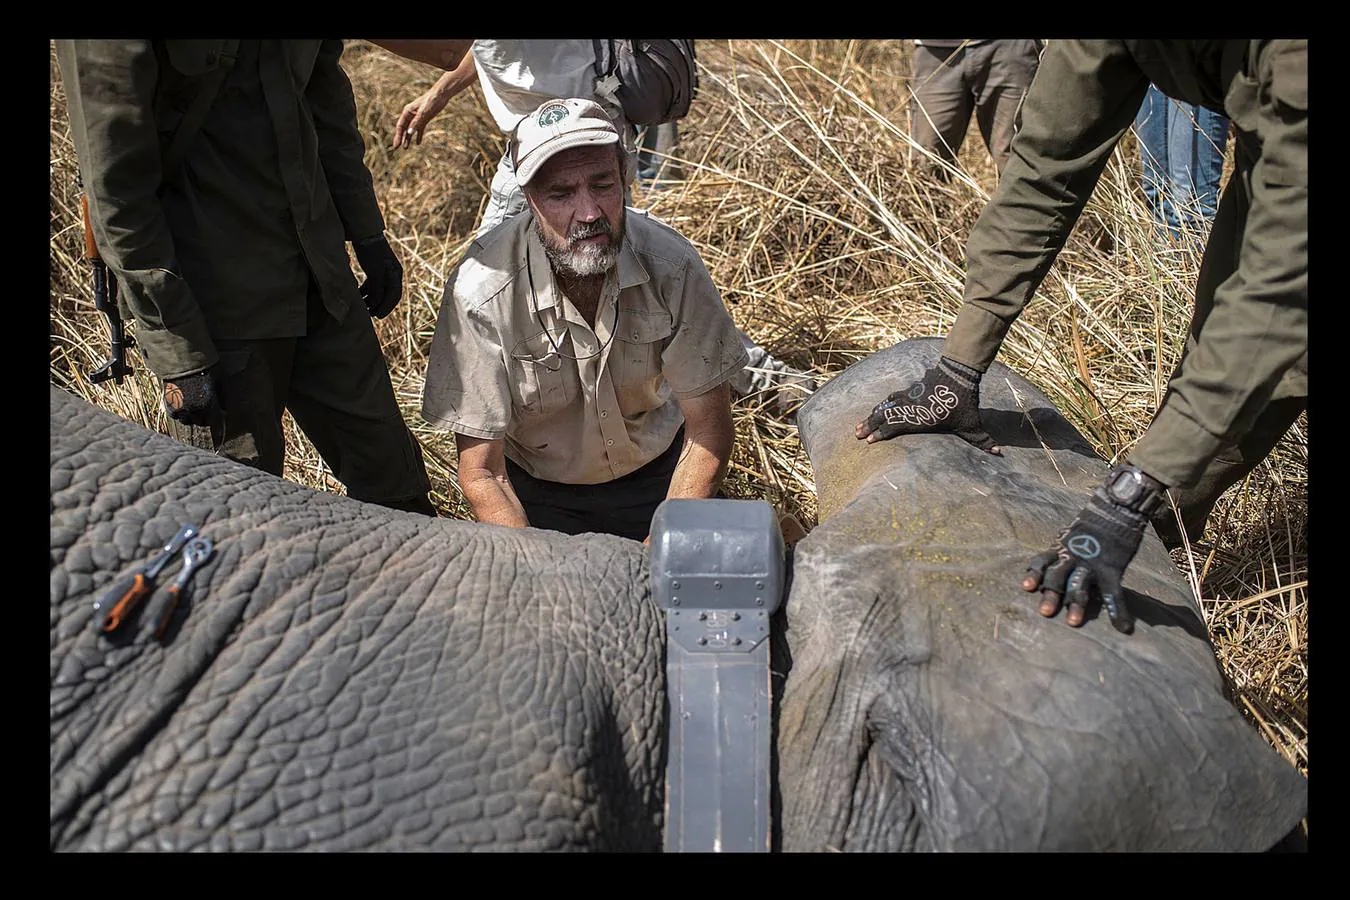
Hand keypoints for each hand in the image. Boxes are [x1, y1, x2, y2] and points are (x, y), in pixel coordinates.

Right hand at [161, 370, 219, 426]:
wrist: (183, 361)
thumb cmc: (205, 369)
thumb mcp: (221, 381)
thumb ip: (223, 397)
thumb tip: (224, 410)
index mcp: (210, 405)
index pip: (213, 421)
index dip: (214, 418)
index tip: (213, 415)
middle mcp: (196, 409)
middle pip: (200, 422)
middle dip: (202, 418)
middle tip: (202, 412)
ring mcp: (181, 408)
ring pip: (186, 420)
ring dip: (189, 417)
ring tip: (191, 410)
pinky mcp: (170, 404)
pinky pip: (174, 415)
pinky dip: (178, 413)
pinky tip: (181, 407)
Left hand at [353, 235, 403, 318]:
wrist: (364, 233)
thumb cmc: (371, 252)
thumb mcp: (375, 272)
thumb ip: (376, 290)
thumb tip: (375, 305)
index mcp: (395, 274)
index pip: (394, 296)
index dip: (386, 307)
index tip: (377, 316)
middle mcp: (391, 273)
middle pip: (387, 294)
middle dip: (378, 305)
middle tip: (368, 314)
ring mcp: (382, 271)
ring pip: (378, 290)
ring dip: (371, 299)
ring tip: (361, 306)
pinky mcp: (374, 268)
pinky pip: (371, 284)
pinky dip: (365, 291)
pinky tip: (358, 294)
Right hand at [393, 83, 450, 149]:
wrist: (440, 95)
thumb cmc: (430, 101)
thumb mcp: (423, 113)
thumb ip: (416, 123)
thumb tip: (409, 133)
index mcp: (407, 112)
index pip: (400, 126)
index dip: (397, 136)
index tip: (396, 145)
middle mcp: (411, 115)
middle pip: (403, 128)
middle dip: (400, 138)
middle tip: (396, 148)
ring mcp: (418, 117)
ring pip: (411, 130)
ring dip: (408, 138)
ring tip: (405, 148)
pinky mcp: (425, 118)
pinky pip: (419, 129)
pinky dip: (418, 136)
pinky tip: (418, 143)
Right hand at [854, 356, 1000, 453]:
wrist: (959, 370)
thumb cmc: (964, 401)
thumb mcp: (972, 423)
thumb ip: (982, 440)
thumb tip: (998, 453)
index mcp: (920, 418)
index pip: (896, 427)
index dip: (881, 434)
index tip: (869, 442)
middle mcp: (911, 407)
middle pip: (885, 416)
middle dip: (870, 425)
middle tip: (857, 434)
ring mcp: (910, 396)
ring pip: (886, 406)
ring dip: (873, 414)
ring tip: (861, 423)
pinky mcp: (912, 389)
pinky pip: (893, 397)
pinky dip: (885, 403)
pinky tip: (881, 405)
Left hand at [1021, 464, 1165, 633]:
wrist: (1117, 508)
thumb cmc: (1092, 525)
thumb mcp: (1070, 535)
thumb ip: (1060, 551)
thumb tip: (1048, 565)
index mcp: (1060, 548)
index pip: (1042, 561)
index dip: (1034, 574)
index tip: (1026, 587)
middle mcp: (1072, 556)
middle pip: (1057, 577)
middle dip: (1051, 595)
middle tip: (1045, 613)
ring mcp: (1092, 563)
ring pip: (1080, 585)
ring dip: (1076, 605)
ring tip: (1073, 623)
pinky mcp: (1112, 568)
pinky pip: (1114, 593)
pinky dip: (1118, 611)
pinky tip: (1122, 627)